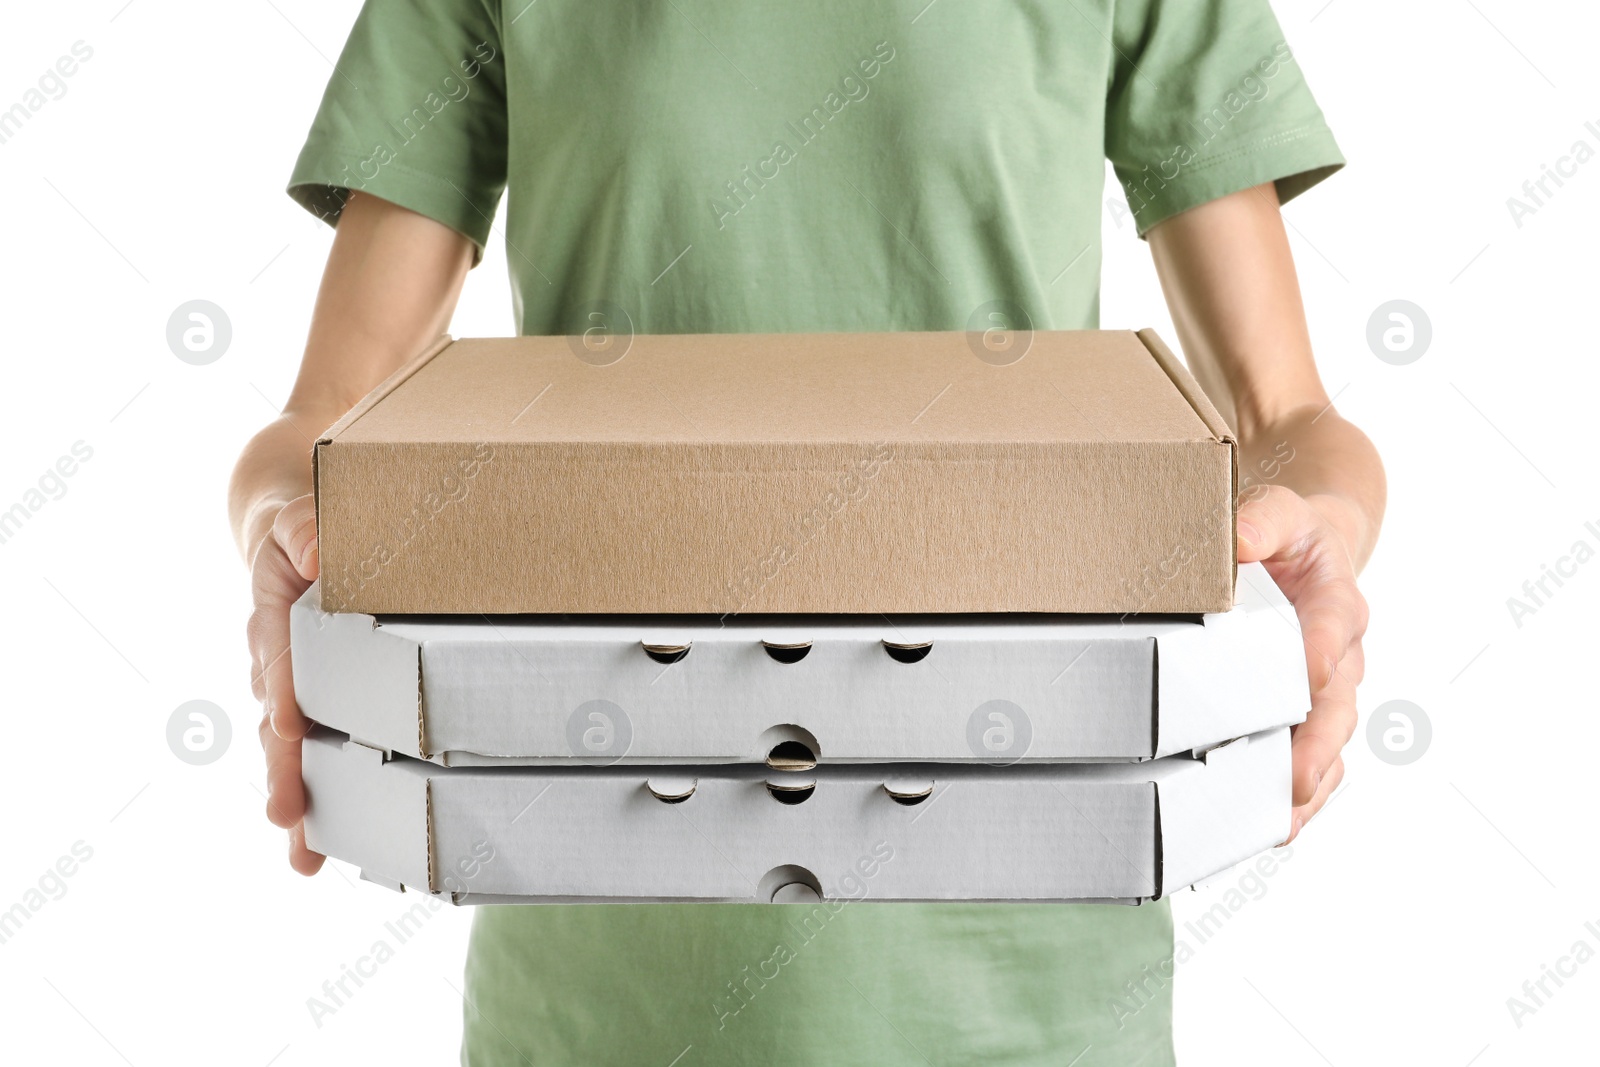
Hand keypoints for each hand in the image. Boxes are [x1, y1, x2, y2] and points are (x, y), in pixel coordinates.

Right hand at [246, 494, 323, 873]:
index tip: (288, 727)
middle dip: (283, 771)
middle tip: (286, 816)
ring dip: (296, 800)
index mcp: (275, 620)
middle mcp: (276, 668)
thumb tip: (315, 550)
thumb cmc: (306, 534)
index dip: (283, 693)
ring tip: (303, 854)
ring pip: (289, 756)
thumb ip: (306, 527)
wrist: (296, 544)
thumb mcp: (303, 518)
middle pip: (276, 725)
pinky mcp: (314, 714)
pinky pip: (312, 759)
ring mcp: (291, 697)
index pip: (278, 659)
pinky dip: (317, 805)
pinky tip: (318, 853)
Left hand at [1237, 486, 1368, 844]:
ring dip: (1310, 783)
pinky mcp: (1308, 714)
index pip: (1337, 625)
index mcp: (1335, 600)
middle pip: (1339, 703)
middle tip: (1298, 777)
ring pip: (1330, 743)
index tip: (1311, 674)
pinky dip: (1299, 794)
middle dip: (1319, 743)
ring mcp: (1328, 691)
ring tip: (1283, 820)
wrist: (1306, 551)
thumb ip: (1262, 520)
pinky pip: (1315, 759)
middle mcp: (1339, 653)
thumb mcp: (1277, 511)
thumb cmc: (1287, 536)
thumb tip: (1242, 540)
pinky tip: (1274, 825)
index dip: (1324, 650)